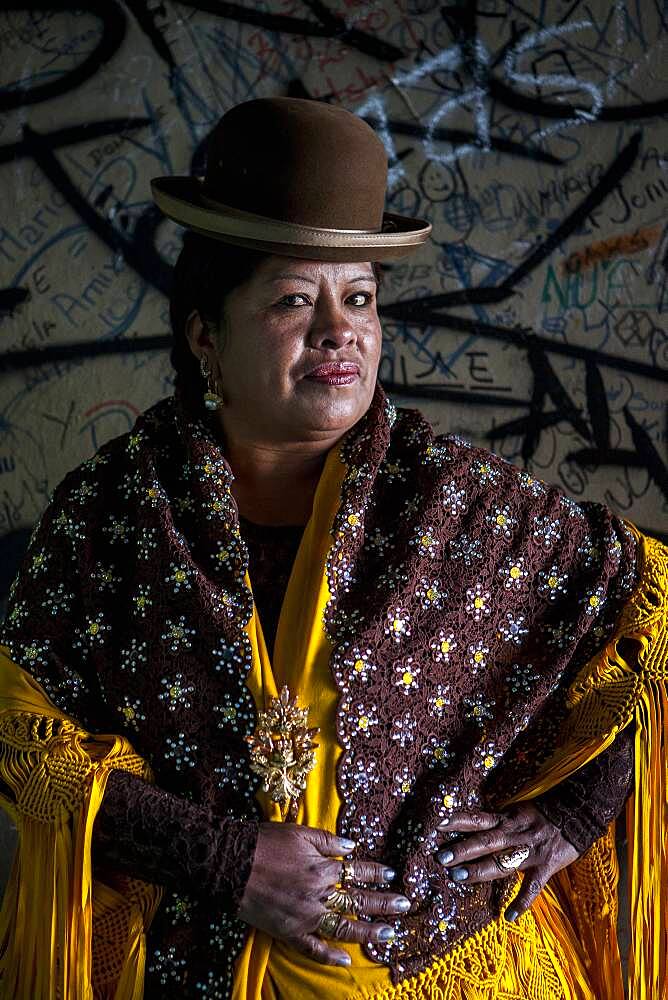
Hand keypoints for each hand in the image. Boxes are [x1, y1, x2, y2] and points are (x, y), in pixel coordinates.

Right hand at [238, 821, 411, 965]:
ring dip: (369, 932)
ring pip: (343, 929)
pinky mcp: (289, 932)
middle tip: (404, 905)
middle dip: (384, 903)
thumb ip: (328, 841)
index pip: (357, 871)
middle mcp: (317, 895)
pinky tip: (346, 961)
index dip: (376, 872)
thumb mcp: (299, 832)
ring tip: (390, 934)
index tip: (392, 874)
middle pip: (358, 901)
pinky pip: (313, 949)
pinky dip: (330, 956)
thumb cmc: (264, 843)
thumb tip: (352, 846)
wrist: (230, 864)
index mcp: (321, 868)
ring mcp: (304, 917)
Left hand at [434, 804, 578, 921]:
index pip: (478, 818)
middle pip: (484, 840)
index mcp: (507, 818)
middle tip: (441, 857)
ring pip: (501, 860)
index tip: (436, 824)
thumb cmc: (545, 812)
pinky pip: (532, 886)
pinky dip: (522, 902)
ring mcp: (529, 850)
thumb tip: (473, 826)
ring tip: (458, 878)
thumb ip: (499, 821)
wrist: (578, 812)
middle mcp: (514, 833)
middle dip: (462, 849)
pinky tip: (509, 916)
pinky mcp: (546, 865)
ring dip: (479, 870)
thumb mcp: (518, 811)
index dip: (458, 820)